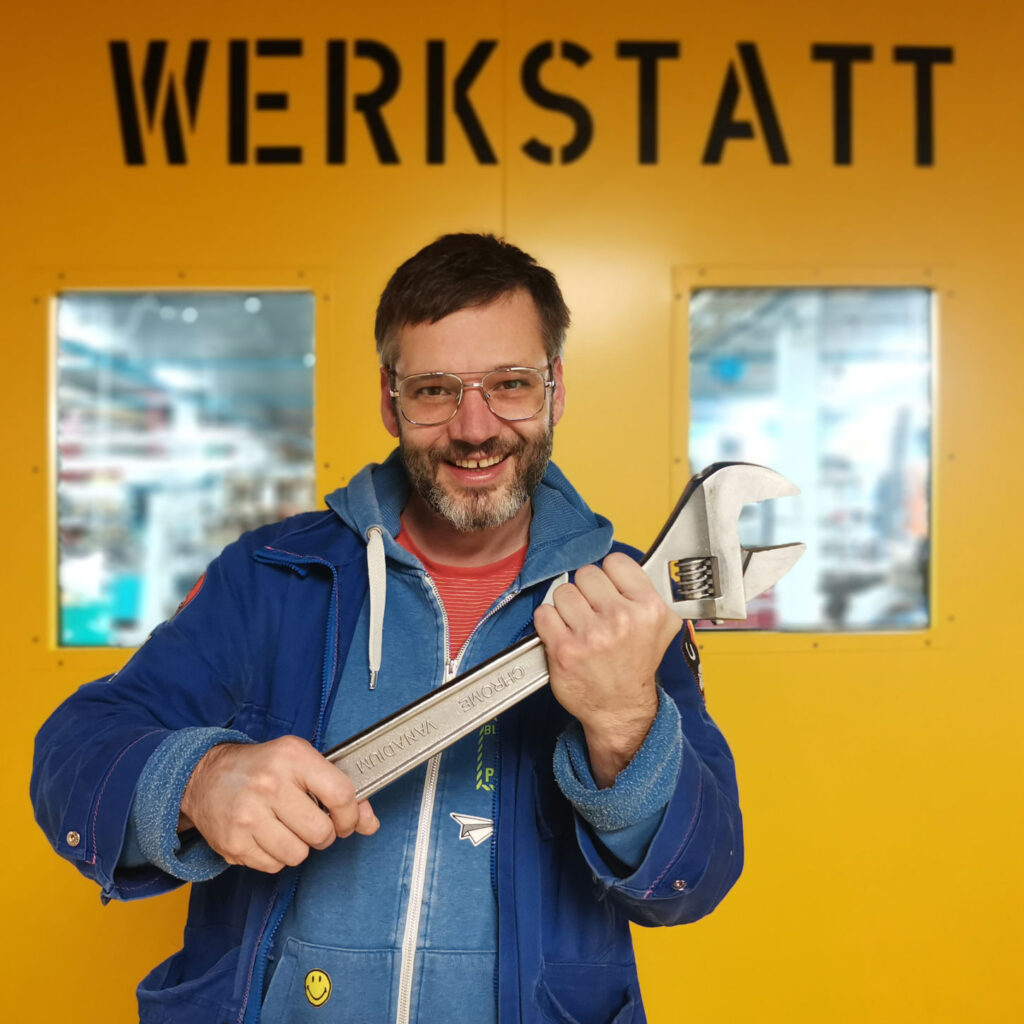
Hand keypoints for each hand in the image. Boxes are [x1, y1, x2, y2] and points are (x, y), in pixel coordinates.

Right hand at [179, 735, 378, 872]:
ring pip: (298, 854)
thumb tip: (370, 823)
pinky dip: (276, 856)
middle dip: (323, 834)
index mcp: (292, 757)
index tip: (347, 820)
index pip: (340, 794)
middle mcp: (269, 784)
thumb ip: (340, 790)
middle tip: (312, 823)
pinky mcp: (233, 843)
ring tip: (286, 828)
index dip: (351, 815)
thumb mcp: (302, 762)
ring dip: (299, 847)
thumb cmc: (263, 768)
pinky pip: (274, 866)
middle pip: (320, 832)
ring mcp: (248, 815)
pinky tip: (266, 835)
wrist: (206, 777)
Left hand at [534, 552, 680, 786]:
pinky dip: (548, 622)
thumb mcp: (662, 627)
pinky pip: (544, 613)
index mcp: (648, 608)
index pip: (615, 562)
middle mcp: (621, 619)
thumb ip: (649, 591)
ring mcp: (591, 635)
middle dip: (586, 591)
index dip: (608, 576)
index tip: (607, 590)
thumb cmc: (636, 665)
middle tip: (592, 611)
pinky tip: (562, 634)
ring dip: (566, 607)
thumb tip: (625, 567)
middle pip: (586, 574)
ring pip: (562, 592)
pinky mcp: (564, 650)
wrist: (621, 709)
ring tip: (578, 625)